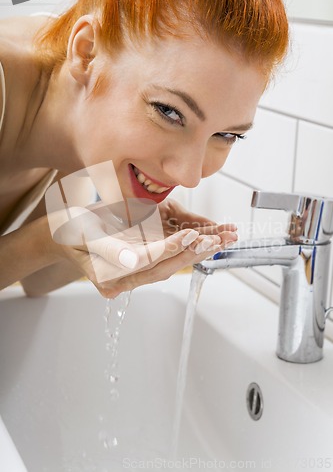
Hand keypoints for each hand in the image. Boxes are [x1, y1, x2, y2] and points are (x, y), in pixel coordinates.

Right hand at [47, 200, 236, 297]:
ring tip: (221, 241)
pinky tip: (203, 242)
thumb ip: (111, 250)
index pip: (146, 262)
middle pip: (163, 268)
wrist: (62, 234)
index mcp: (109, 273)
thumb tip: (134, 262)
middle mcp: (123, 278)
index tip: (190, 235)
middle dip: (193, 254)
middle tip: (219, 241)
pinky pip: (165, 261)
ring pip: (168, 266)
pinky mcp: (137, 266)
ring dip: (195, 253)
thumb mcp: (84, 234)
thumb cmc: (70, 230)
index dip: (169, 249)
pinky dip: (184, 250)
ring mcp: (130, 275)